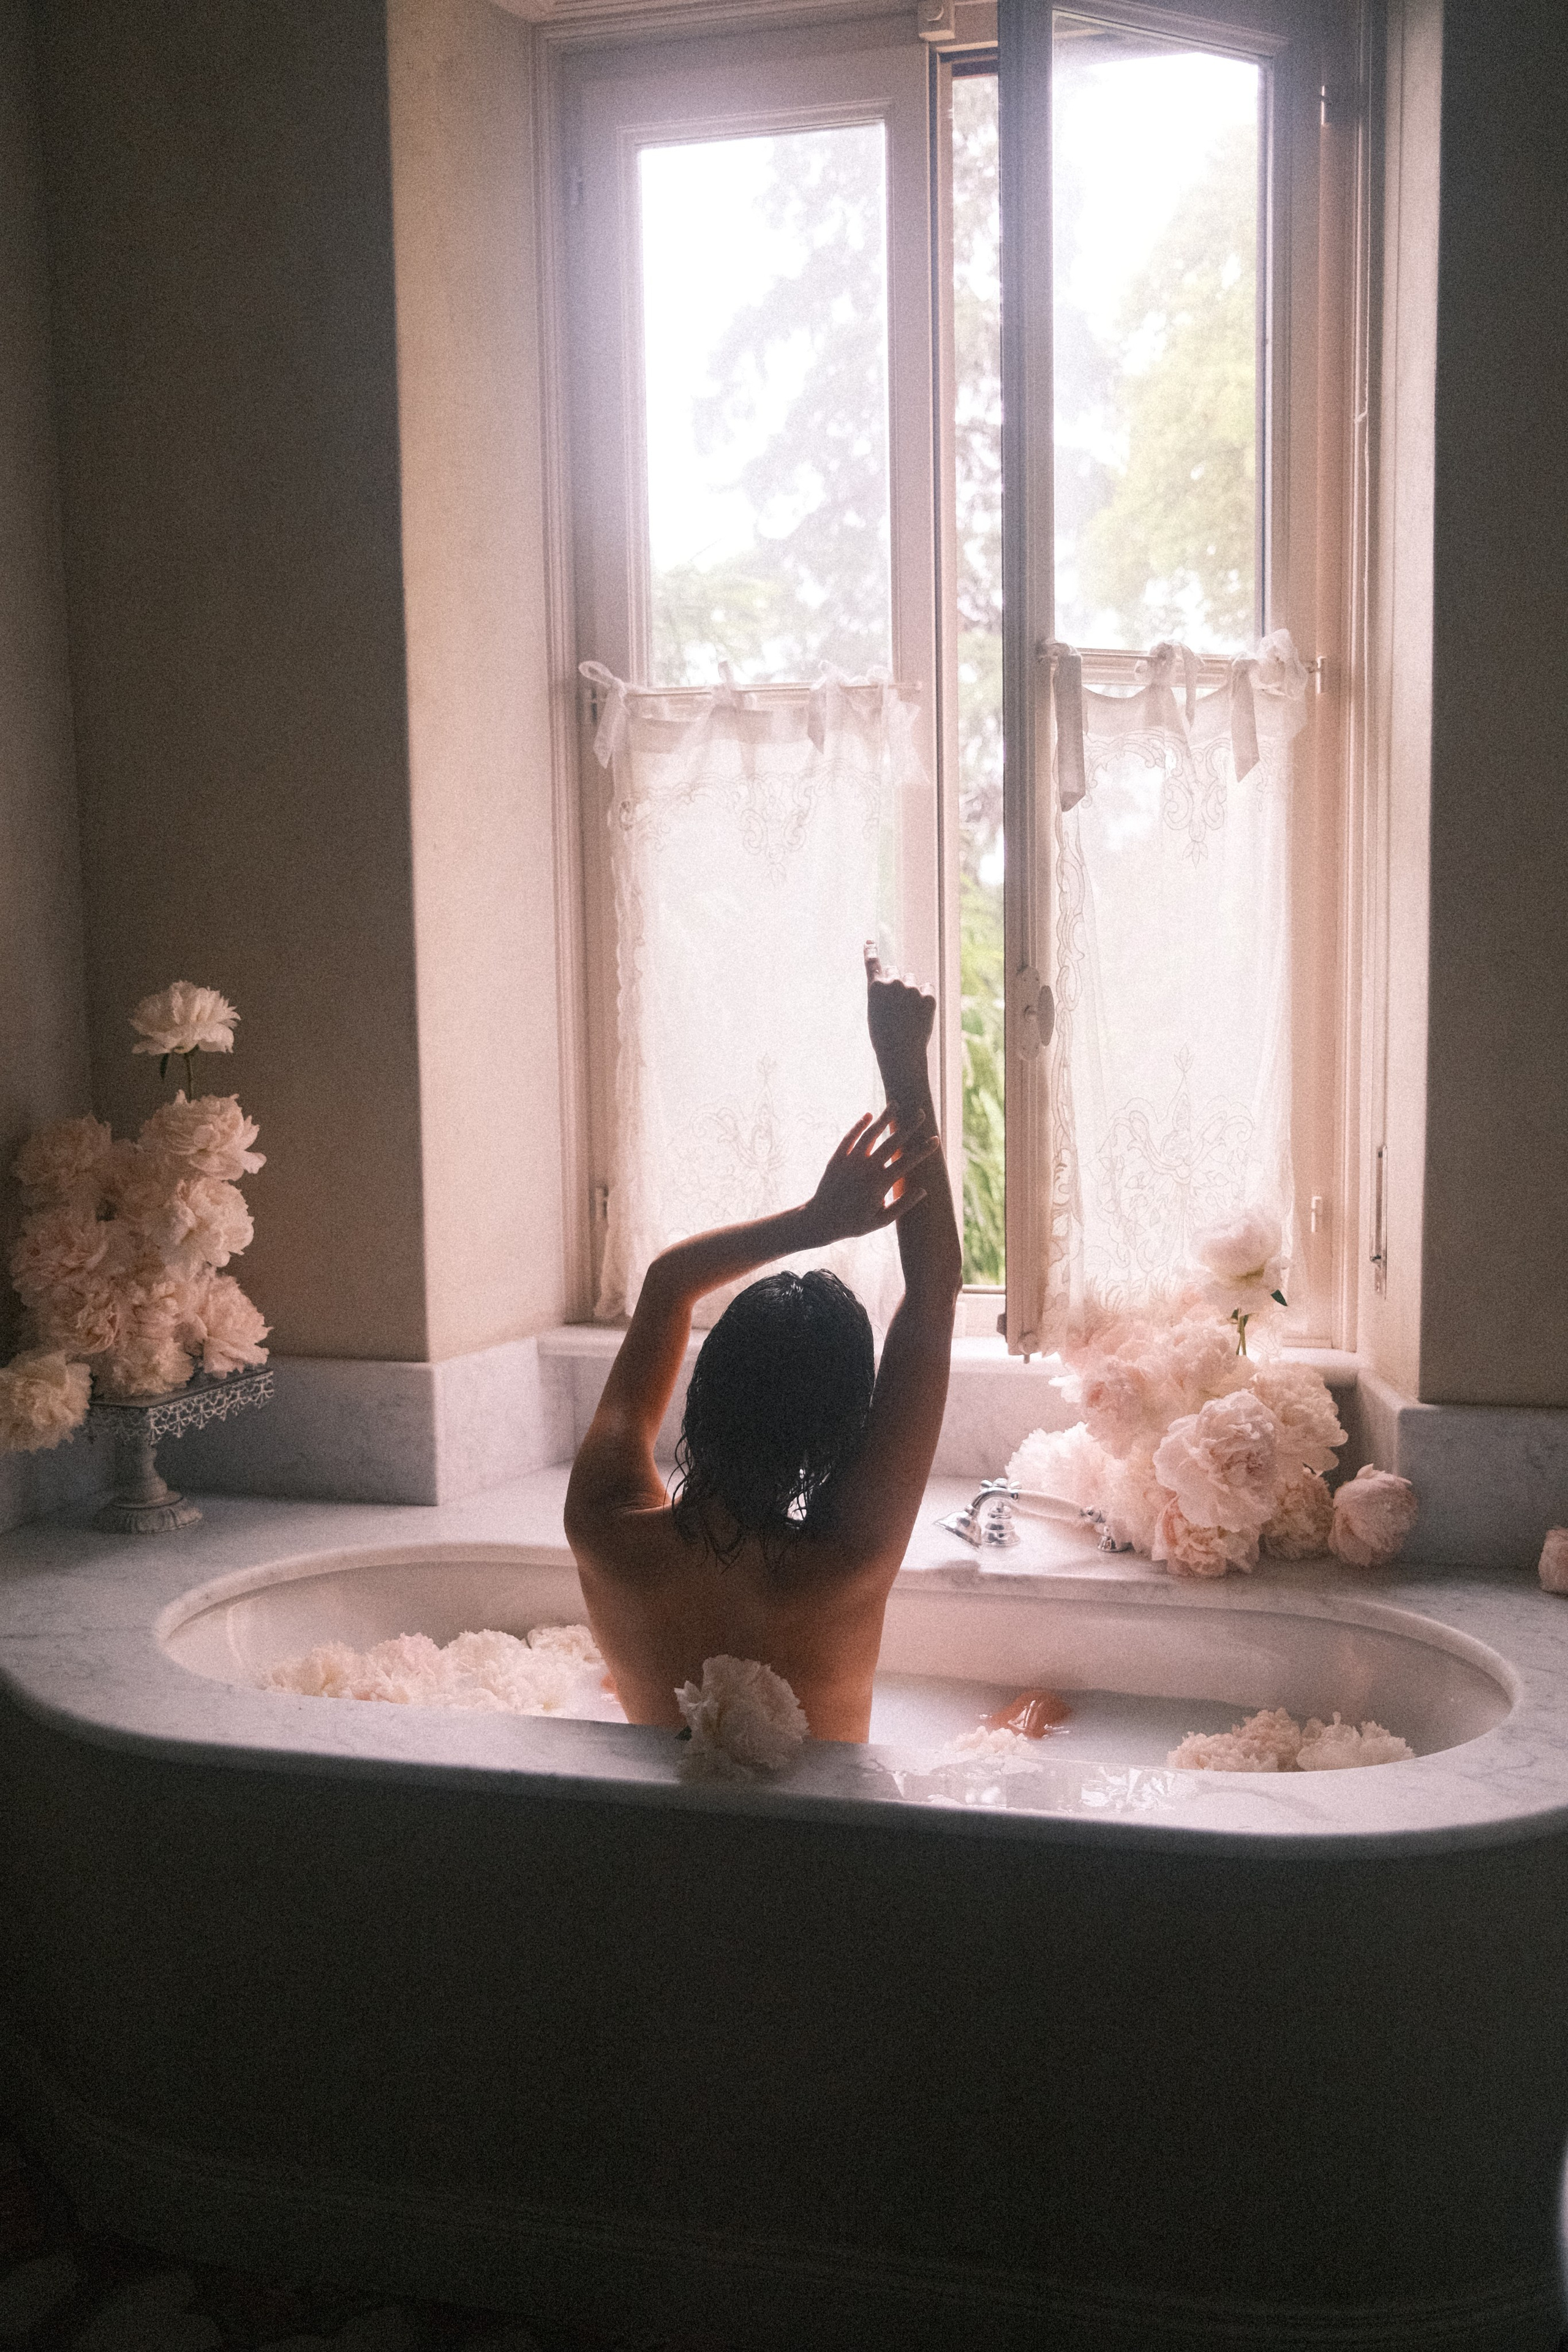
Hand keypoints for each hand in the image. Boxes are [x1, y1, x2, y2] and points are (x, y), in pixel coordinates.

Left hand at [805, 1111, 936, 1244]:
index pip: (907, 1162)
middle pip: (891, 1142)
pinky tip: (868, 1115)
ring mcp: (850, 1161)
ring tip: (894, 1104)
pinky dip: (859, 1125)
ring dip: (883, 1118)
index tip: (935, 1139)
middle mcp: (866, 1168)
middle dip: (908, 1126)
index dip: (923, 1150)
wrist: (820, 1220)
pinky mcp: (837, 1158)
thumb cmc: (853, 1224)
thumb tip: (923, 1190)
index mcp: (880, 1183)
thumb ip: (902, 1205)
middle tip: (920, 1112)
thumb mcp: (881, 1221)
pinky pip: (849, 1138)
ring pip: (870, 1134)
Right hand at [864, 946, 934, 1083]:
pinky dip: (924, 998)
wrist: (901, 1054)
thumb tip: (897, 981)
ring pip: (911, 981)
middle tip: (896, 1004)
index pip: (872, 963)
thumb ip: (883, 994)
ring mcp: (912, 988)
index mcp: (875, 987)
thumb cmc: (884, 1037)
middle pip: (895, 972)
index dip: (870, 951)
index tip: (869, 942)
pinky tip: (919, 1015)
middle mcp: (893, 983)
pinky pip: (927, 989)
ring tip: (908, 1014)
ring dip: (910, 991)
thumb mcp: (875, 1012)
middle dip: (896, 983)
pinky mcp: (928, 996)